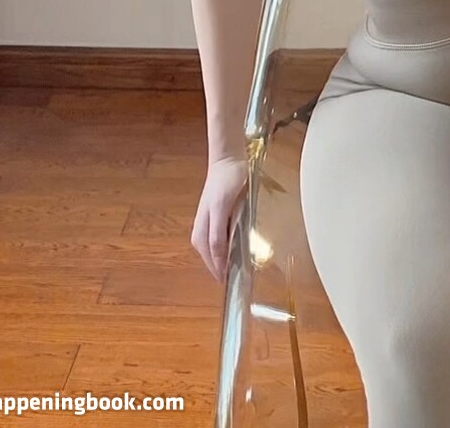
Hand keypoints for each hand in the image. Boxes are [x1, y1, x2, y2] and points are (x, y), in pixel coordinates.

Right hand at [192, 153, 248, 281]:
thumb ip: (218, 235)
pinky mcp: (218, 223)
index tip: (241, 288)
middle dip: (229, 272)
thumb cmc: (225, 183)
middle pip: (215, 263)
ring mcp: (209, 230)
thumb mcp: (221, 209)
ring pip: (220, 255)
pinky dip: (233, 250)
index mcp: (200, 237)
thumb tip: (218, 261)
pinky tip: (244, 251)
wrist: (227, 161)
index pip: (214, 265)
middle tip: (248, 280)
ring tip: (248, 270)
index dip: (226, 277)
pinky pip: (225, 244)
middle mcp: (202, 237)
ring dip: (231, 262)